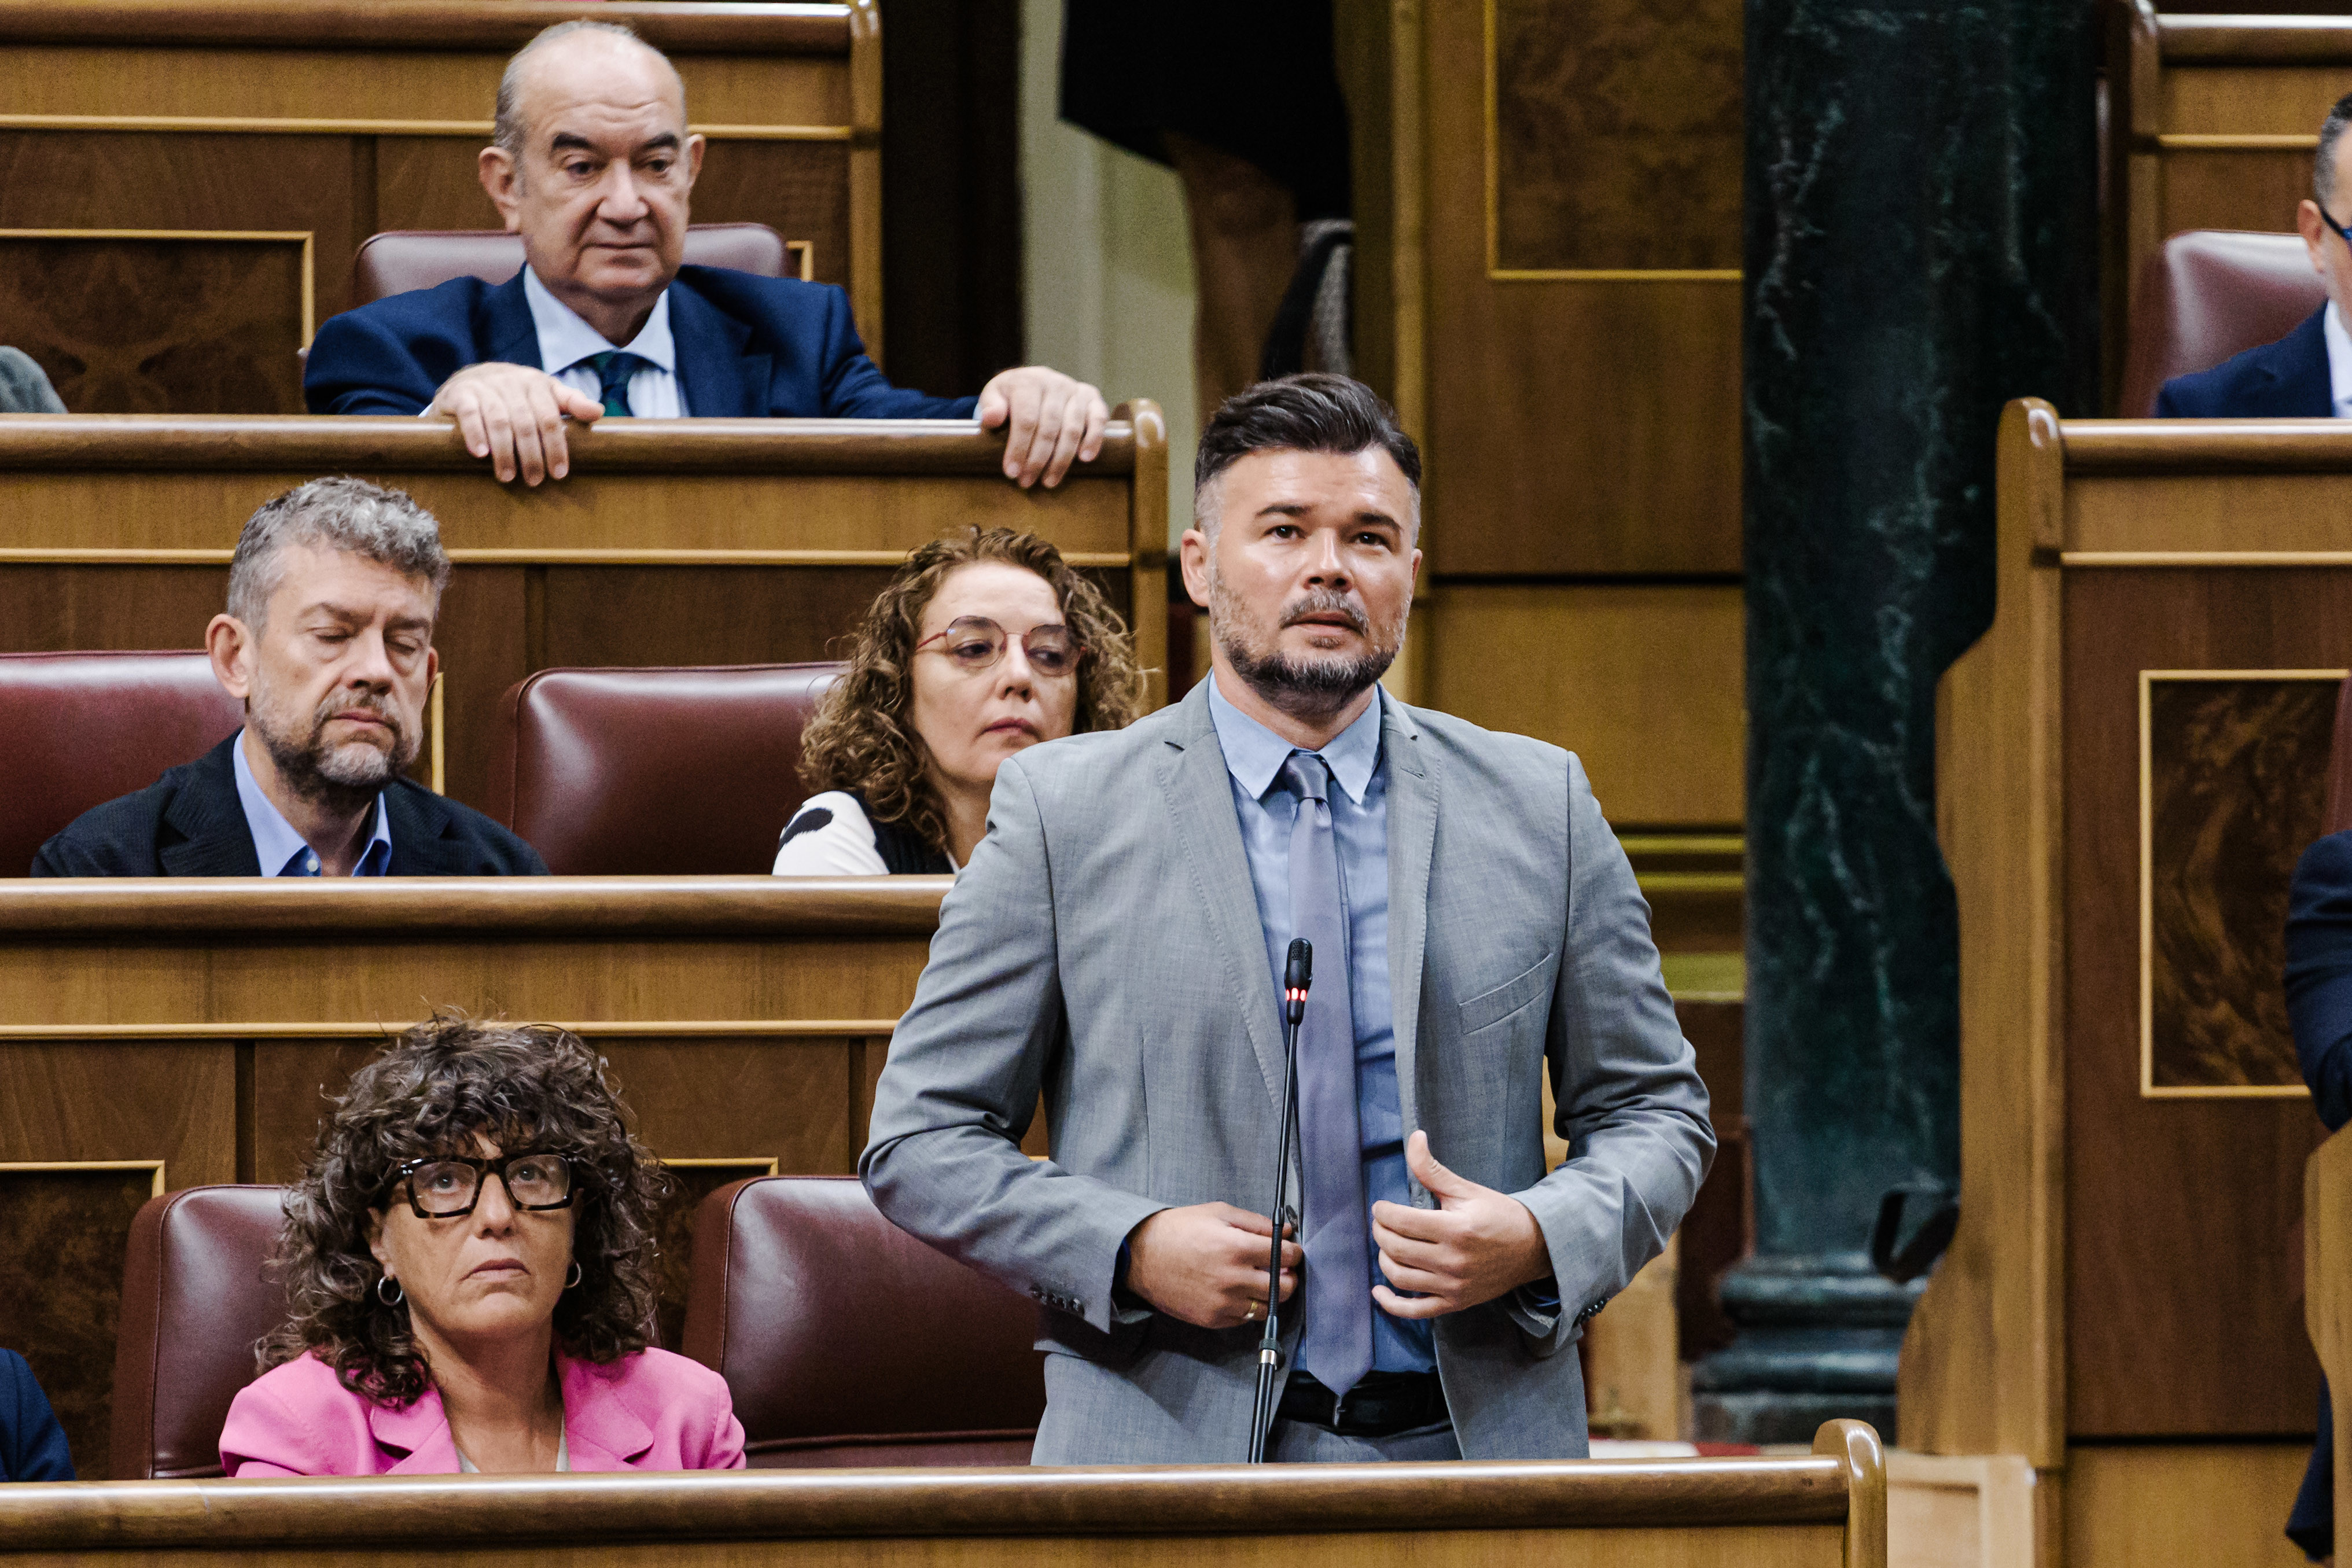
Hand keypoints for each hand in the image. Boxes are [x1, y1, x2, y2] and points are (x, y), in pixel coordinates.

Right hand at [429, 363, 605, 485]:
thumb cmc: (516, 393)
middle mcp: (511, 382)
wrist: (471, 377)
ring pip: (499, 421)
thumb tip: (599, 412)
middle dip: (532, 455)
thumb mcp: (546, 393)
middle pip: (526, 423)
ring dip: (505, 451)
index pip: (550, 417)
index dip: (557, 446)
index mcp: (536, 383)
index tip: (560, 473)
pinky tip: (481, 454)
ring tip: (509, 477)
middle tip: (535, 481)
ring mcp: (485, 387)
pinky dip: (476, 434)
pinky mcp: (461, 393)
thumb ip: (571, 403)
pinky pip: (470, 414)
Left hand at [976, 366, 1108, 488]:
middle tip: (1027, 482)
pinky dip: (1094, 439)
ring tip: (1049, 481)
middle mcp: (1054, 383)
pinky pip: (1098, 419)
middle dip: (1037, 460)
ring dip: (1061, 459)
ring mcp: (1075, 390)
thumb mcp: (994, 396)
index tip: (1011, 472)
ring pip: (1072, 429)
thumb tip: (990, 419)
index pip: (1026, 420)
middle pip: (1048, 428)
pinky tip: (1084, 459)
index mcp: (1028, 382)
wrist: (1032, 382)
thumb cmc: (1010, 396)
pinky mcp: (1092, 397)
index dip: (1019, 448)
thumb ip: (990, 406)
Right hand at [1123, 1202, 1298, 1329]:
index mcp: (1236, 1248)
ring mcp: (1223, 1303)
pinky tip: (1237, 1292)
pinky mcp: (1212, 1319)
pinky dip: (1247, 1307)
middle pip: (1284, 1287)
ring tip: (1258, 1280)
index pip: (1286, 1257)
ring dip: (1269, 1294)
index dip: (1294, 1253)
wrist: (1141, 1255)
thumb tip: (1285, 1233)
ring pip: (1267, 1307)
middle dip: (1288, 1276)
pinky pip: (1244, 1319)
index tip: (1291, 1251)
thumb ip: (1256, 1223)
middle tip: (1281, 1269)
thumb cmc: (1179, 1229)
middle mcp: (1233, 1279)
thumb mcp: (1218, 1212)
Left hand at [1369, 1130, 1551, 1318]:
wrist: (1534, 1248)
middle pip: (1395, 1249)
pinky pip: (1416, 1310)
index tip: (1381, 1206)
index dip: (1382, 1212)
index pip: (1400, 1221)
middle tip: (1381, 1222)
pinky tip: (1379, 1292)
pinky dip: (1392, 1304)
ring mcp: (1453, 1286)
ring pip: (1400, 1278)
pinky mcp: (1455, 1303)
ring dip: (1384, 1260)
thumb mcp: (1467, 1189)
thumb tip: (1414, 1137)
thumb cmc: (1499, 1215)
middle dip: (1380, 1232)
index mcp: (1455, 1229)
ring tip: (1387, 1245)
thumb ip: (1433, 1169)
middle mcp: (1453, 1261)